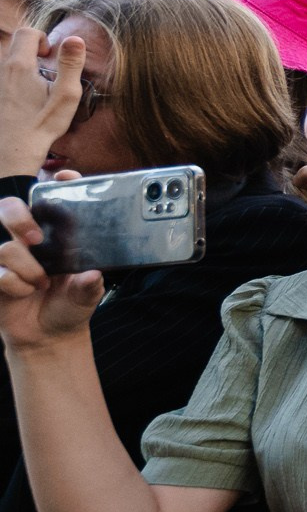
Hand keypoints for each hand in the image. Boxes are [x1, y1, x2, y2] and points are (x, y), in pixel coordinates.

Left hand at [0, 26, 86, 176]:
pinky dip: (13, 82)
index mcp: (20, 66)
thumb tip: (76, 38)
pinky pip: (3, 78)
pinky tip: (21, 102)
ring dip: (21, 68)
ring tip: (33, 90)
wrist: (11, 151)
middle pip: (14, 46)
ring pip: (7, 63)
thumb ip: (71, 64)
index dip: (42, 39)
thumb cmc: (41, 125)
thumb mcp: (66, 96)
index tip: (49, 56)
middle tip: (44, 74)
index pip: (27, 32)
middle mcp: (1, 70)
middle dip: (31, 53)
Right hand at [0, 197, 102, 353]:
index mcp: (54, 234)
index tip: (63, 175)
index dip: (55, 182)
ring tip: (41, 283)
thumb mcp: (87, 295)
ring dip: (27, 268)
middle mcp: (27, 240)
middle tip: (37, 239)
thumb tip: (92, 275)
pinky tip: (25, 292)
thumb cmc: (69, 305)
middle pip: (9, 208)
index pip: (49, 199)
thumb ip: (90, 285)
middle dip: (19, 218)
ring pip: (6, 247)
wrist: (47, 336)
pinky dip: (15, 285)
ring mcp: (7, 256)